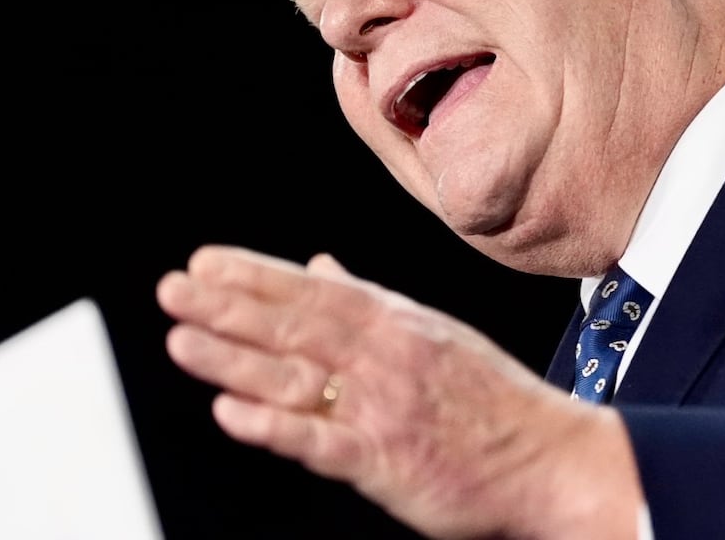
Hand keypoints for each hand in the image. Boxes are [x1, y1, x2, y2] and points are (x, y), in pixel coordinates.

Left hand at [156, 244, 642, 538]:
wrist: (550, 457)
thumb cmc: (493, 401)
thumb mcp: (434, 334)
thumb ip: (370, 302)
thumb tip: (319, 268)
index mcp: (398, 324)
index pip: (314, 292)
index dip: (255, 276)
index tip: (205, 261)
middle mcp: (387, 358)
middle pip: (296, 327)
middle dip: (229, 307)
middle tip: (174, 289)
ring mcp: (385, 408)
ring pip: (297, 377)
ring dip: (235, 359)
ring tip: (183, 340)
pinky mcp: (387, 462)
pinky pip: (322, 442)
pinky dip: (275, 427)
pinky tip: (231, 413)